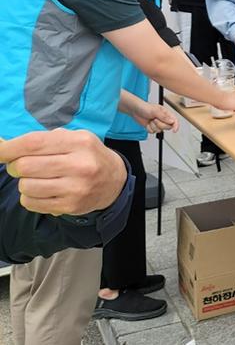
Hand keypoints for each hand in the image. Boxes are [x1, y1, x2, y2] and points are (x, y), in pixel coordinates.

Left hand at [0, 130, 128, 215]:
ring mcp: (76, 188)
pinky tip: (42, 191)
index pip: (33, 143)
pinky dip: (29, 197)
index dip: (9, 148)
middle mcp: (80, 165)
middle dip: (15, 166)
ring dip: (24, 182)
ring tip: (37, 179)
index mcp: (79, 142)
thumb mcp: (74, 138)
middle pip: (25, 166)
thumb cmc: (87, 156)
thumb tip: (5, 145)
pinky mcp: (71, 206)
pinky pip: (31, 203)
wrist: (114, 182)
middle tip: (21, 166)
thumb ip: (43, 140)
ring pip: (26, 186)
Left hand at [132, 101, 178, 133]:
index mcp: (166, 113)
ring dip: (153, 126)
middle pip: (167, 127)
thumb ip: (164, 117)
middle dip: (160, 125)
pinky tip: (147, 123)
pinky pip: (153, 132)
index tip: (174, 130)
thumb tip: (172, 121)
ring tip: (150, 120)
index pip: (174, 120)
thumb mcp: (155, 111)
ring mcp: (157, 123)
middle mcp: (163, 119)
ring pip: (160, 130)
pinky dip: (149, 129)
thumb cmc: (144, 107)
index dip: (176, 126)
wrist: (135, 110)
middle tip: (154, 119)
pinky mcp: (152, 127)